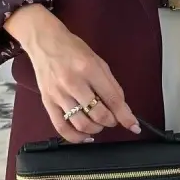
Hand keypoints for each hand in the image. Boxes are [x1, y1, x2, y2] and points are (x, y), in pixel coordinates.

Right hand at [4, 6, 140, 142]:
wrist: (45, 42)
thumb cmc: (73, 49)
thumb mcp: (98, 61)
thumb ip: (111, 85)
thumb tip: (122, 108)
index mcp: (90, 69)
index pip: (112, 99)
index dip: (126, 116)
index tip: (134, 126)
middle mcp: (74, 83)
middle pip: (99, 114)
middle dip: (111, 121)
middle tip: (112, 119)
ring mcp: (59, 94)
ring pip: (82, 124)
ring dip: (96, 129)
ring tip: (99, 124)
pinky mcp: (47, 102)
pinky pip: (61, 127)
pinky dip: (75, 137)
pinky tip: (84, 136)